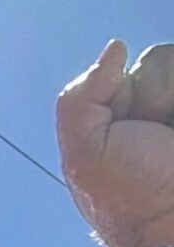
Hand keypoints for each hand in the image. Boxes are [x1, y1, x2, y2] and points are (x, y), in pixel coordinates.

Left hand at [58, 41, 173, 246]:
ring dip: (172, 99)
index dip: (128, 94)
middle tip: (157, 139)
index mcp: (127, 115)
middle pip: (164, 59)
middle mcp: (161, 111)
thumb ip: (81, 97)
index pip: (132, 67)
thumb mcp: (84, 152)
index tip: (129, 133)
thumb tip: (117, 48)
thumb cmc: (131, 198)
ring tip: (173, 139)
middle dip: (156, 95)